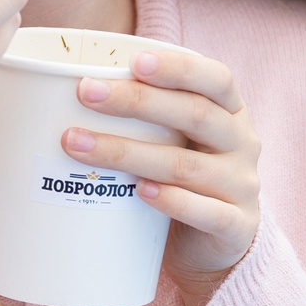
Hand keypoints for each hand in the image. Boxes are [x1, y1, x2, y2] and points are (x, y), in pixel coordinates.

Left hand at [62, 48, 259, 305]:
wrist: (217, 245)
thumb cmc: (185, 179)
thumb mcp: (178, 140)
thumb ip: (148, 116)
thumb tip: (61, 89)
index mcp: (232, 112)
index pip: (217, 79)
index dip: (178, 68)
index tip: (134, 61)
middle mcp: (243, 144)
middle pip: (195, 115)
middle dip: (137, 102)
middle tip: (86, 93)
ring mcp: (242, 187)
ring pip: (185, 166)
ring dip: (128, 153)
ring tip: (79, 145)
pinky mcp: (236, 228)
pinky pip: (207, 213)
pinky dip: (172, 201)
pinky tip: (140, 192)